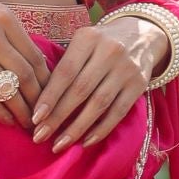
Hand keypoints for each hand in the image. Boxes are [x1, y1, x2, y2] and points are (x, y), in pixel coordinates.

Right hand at [0, 0, 48, 119]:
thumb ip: (8, 31)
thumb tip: (32, 60)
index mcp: (4, 18)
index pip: (35, 56)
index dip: (46, 82)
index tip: (50, 97)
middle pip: (26, 75)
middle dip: (38, 100)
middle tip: (43, 116)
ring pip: (8, 88)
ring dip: (21, 110)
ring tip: (27, 123)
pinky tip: (5, 120)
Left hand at [29, 14, 161, 151]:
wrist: (143, 34)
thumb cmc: (100, 43)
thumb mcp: (82, 42)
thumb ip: (65, 64)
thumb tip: (40, 103)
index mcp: (88, 38)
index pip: (65, 72)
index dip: (49, 97)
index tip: (35, 118)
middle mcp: (109, 51)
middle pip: (80, 90)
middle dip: (57, 117)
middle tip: (39, 136)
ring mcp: (127, 69)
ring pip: (98, 104)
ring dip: (77, 128)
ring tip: (59, 144)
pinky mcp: (139, 84)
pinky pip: (118, 112)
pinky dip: (101, 129)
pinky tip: (85, 142)